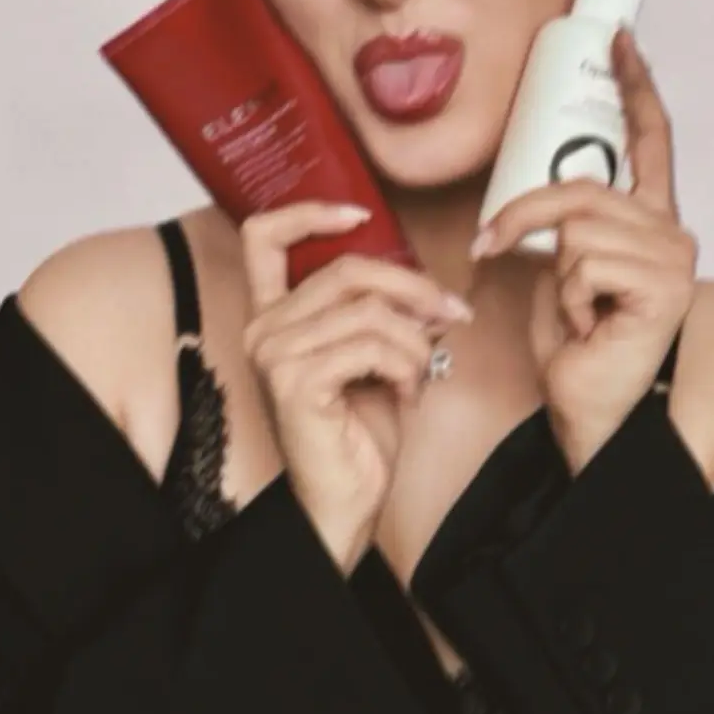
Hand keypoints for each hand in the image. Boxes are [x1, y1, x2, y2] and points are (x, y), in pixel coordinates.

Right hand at [241, 202, 472, 573]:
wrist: (346, 501)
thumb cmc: (358, 431)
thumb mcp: (374, 357)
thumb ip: (384, 313)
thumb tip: (428, 288)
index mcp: (273, 315)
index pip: (264, 235)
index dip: (310, 212)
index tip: (360, 214)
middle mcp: (263, 328)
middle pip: (347, 269)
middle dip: (413, 287)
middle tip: (450, 314)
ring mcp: (273, 354)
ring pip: (369, 310)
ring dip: (414, 341)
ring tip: (421, 372)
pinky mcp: (294, 381)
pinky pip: (371, 346)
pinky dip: (406, 366)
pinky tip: (407, 393)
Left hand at [472, 29, 697, 471]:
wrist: (592, 406)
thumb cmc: (577, 342)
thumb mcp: (557, 267)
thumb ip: (561, 221)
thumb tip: (537, 191)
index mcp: (647, 221)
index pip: (647, 139)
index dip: (635, 87)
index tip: (620, 41)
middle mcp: (670, 232)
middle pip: (580, 187)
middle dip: (522, 218)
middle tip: (494, 247)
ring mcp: (673, 256)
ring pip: (576, 227)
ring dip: (554, 276)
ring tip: (577, 313)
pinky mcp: (663, 282)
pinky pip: (582, 261)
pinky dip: (567, 298)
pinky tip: (590, 326)